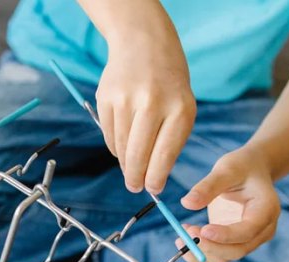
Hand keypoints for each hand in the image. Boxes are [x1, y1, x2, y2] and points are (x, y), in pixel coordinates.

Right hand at [96, 12, 195, 194]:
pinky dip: (115, 145)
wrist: (144, 44)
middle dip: (135, 176)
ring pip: (121, 147)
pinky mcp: (107, 99)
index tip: (152, 190)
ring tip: (129, 167)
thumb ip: (170, 139)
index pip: (164, 153)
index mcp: (179, 108)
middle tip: (134, 187)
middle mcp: (153, 104)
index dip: (156, 177)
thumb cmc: (168, 83)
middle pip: (138, 154)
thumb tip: (152, 176)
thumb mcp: (182, 106)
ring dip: (124, 162)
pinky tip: (122, 144)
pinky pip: (109, 134)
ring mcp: (126, 100)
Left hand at [179, 146, 280, 261]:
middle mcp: (261, 230)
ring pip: (225, 258)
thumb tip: (186, 203)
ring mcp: (249, 239)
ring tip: (182, 231)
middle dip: (209, 246)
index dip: (225, 235)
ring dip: (200, 251)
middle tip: (185, 232)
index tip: (202, 230)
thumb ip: (208, 186)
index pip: (248, 231)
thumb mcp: (227, 169)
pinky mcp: (234, 242)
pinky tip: (183, 240)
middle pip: (236, 251)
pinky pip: (216, 257)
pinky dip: (198, 253)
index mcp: (266, 210)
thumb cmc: (242, 167)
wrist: (251, 171)